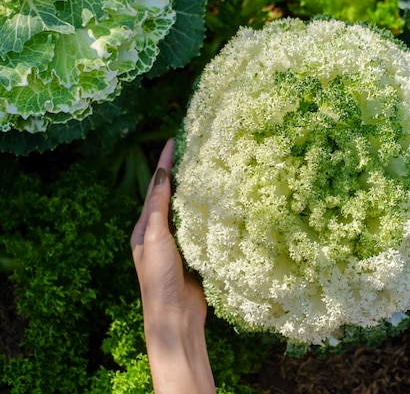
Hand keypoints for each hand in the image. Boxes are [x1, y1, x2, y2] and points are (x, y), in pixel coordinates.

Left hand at [131, 138, 215, 393]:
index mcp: (145, 227)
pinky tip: (218, 203)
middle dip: (180, 173)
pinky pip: (200, 226)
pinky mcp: (195, 253)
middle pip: (171, 196)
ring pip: (187, 210)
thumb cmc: (160, 276)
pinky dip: (207, 211)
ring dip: (195, 191)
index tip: (173, 140)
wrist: (175, 315)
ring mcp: (179, 243)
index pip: (156, 187)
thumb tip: (161, 174)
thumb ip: (158, 208)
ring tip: (207, 169)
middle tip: (194, 150)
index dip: (164, 163)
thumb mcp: (155, 238)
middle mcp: (160, 233)